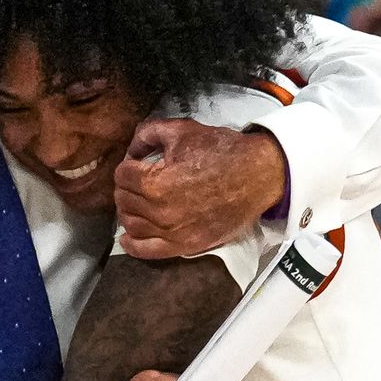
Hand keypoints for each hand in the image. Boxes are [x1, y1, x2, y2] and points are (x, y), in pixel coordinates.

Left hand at [115, 119, 287, 258]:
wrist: (258, 175)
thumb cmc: (223, 151)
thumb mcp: (182, 130)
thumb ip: (147, 133)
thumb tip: (132, 150)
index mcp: (155, 182)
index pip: (122, 175)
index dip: (129, 165)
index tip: (138, 163)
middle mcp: (160, 211)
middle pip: (124, 200)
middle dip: (127, 187)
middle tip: (137, 180)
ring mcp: (172, 231)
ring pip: (132, 224)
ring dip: (128, 211)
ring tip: (135, 202)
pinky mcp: (185, 245)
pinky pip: (147, 251)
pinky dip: (132, 245)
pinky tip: (127, 237)